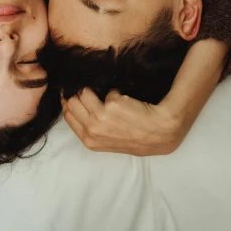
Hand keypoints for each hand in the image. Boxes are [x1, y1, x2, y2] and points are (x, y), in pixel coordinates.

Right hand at [61, 88, 184, 155]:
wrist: (162, 132)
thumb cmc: (137, 137)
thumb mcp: (109, 141)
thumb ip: (91, 127)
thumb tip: (78, 103)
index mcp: (89, 141)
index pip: (68, 115)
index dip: (69, 102)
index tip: (74, 94)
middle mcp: (92, 129)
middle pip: (72, 102)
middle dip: (79, 94)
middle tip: (91, 92)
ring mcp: (101, 116)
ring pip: (84, 92)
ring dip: (95, 90)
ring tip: (111, 96)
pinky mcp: (112, 103)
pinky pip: (109, 90)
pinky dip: (117, 91)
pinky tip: (128, 100)